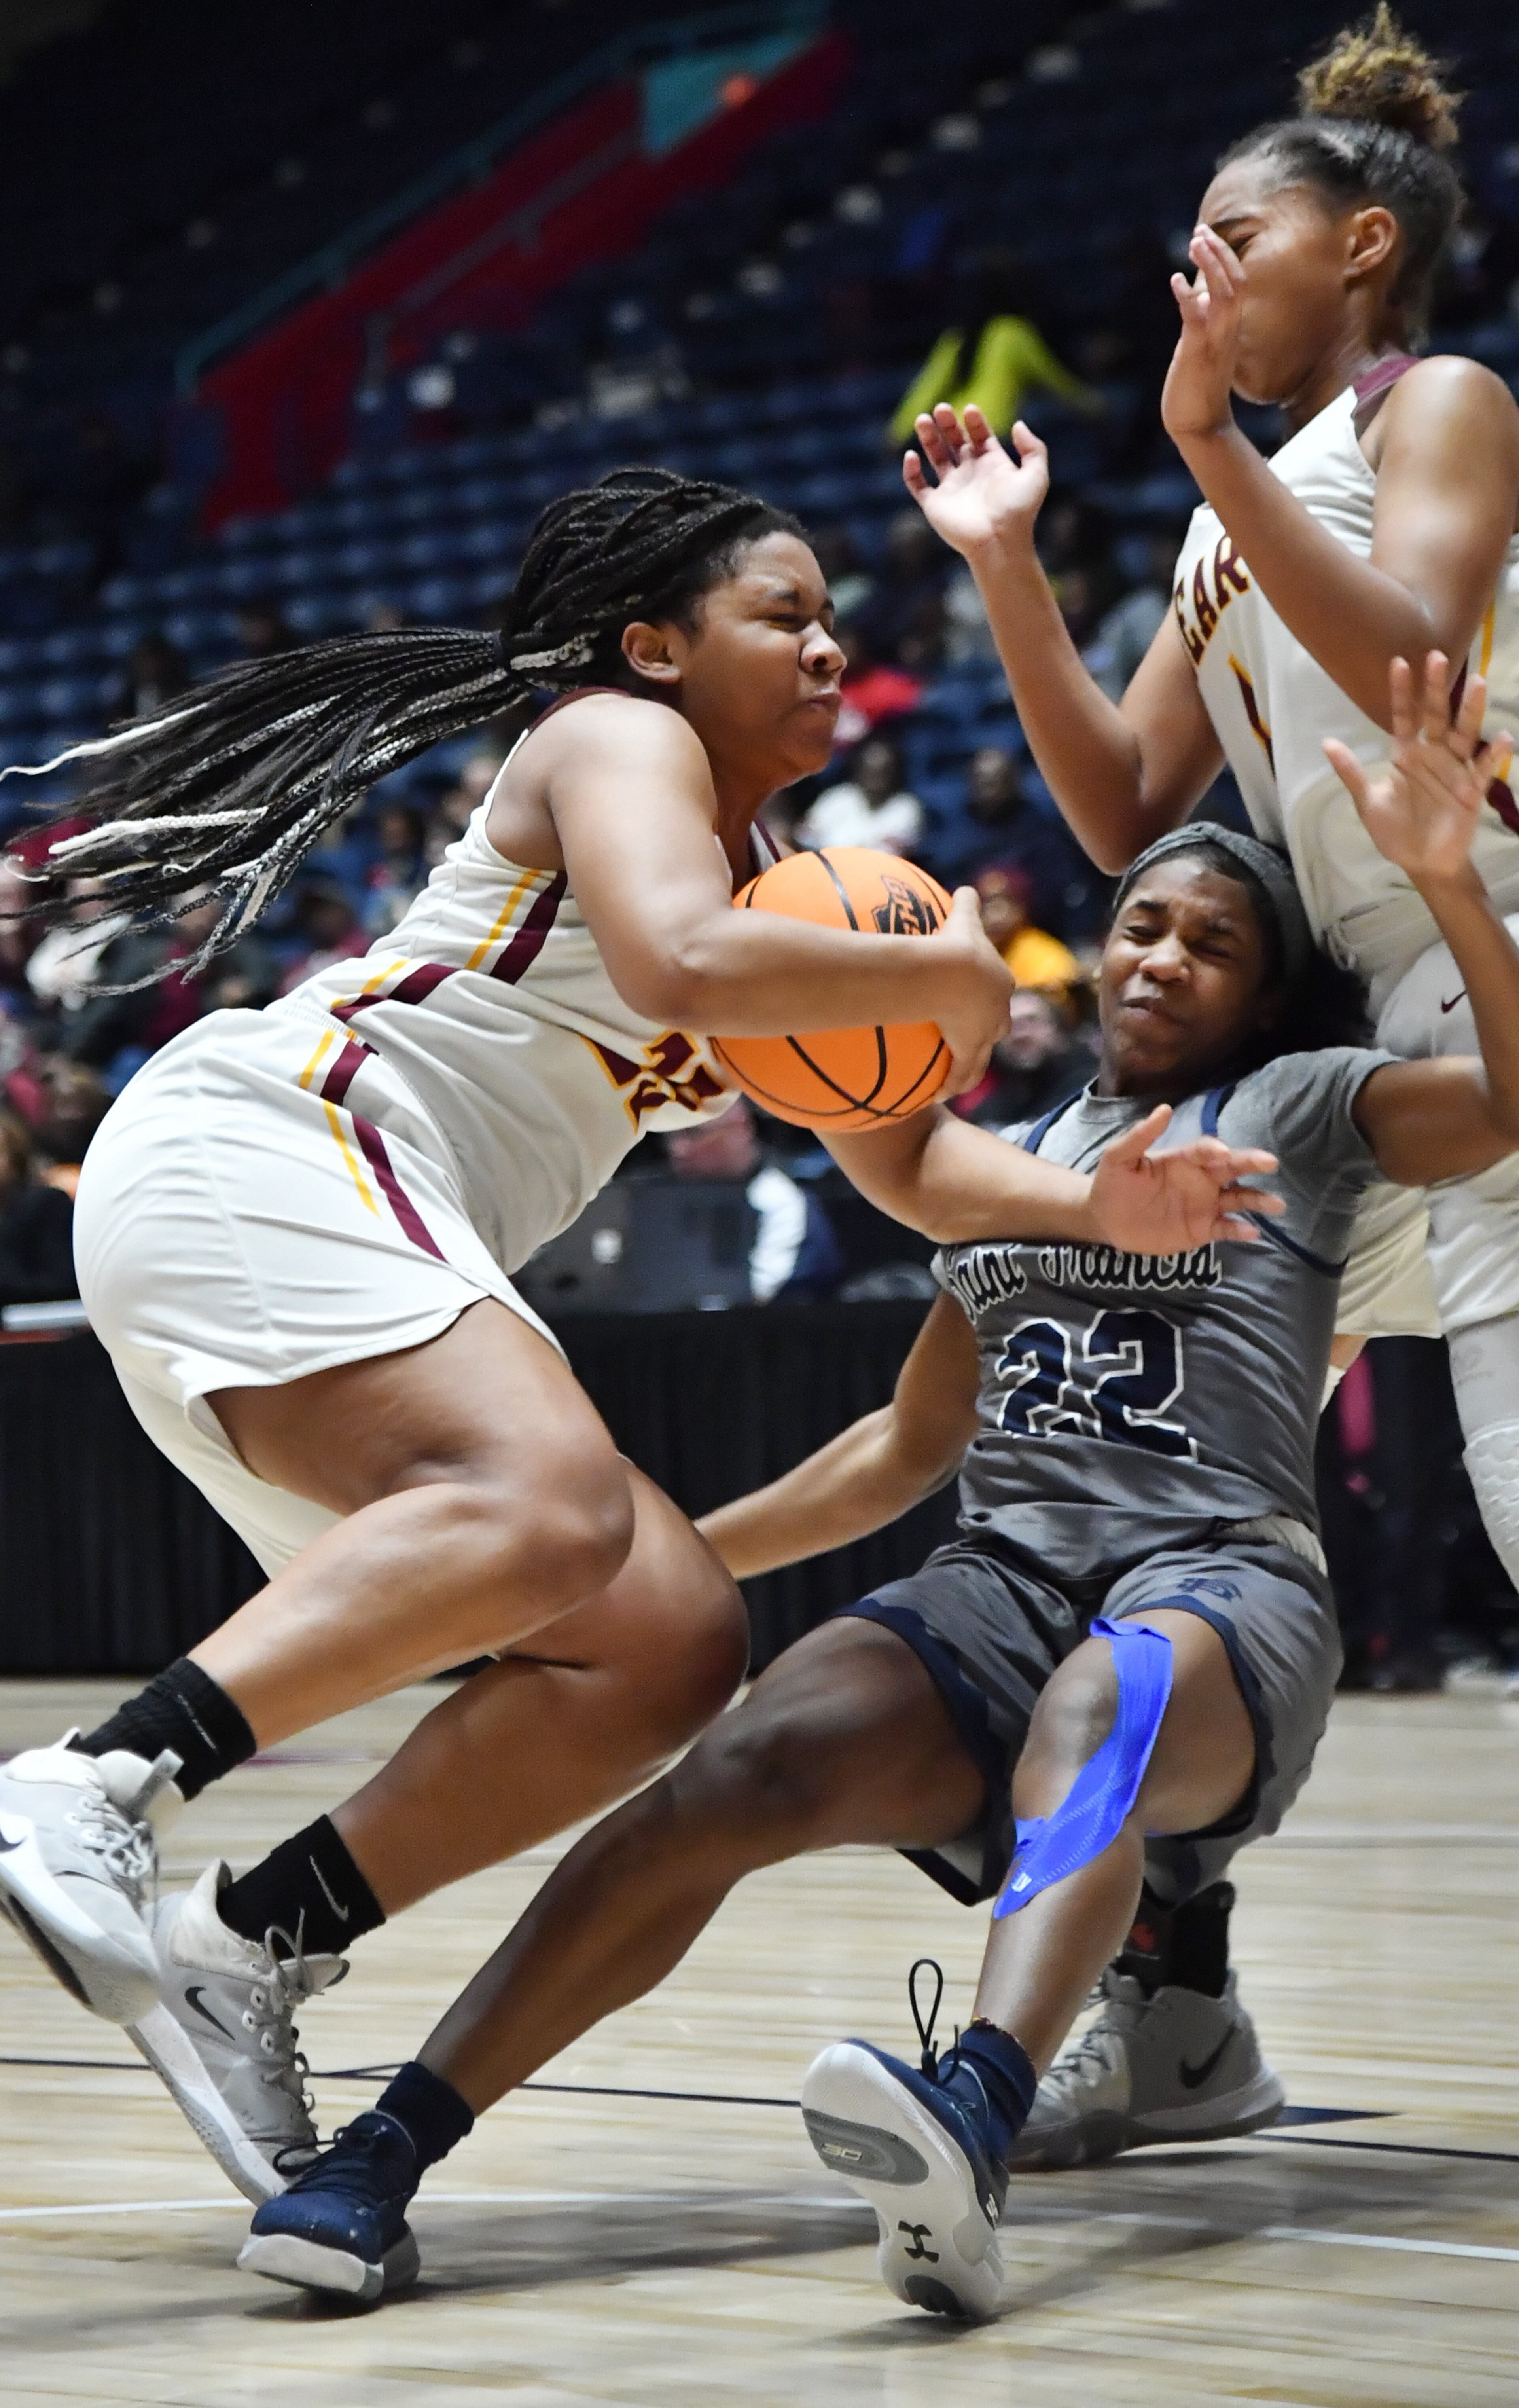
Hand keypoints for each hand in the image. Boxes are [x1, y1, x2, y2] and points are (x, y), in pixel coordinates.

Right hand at [903, 403, 1048, 556]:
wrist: (999, 542)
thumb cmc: (1018, 511)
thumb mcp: (1036, 475)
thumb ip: (1033, 448)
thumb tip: (1017, 424)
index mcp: (993, 465)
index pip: (980, 436)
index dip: (975, 422)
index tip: (970, 410)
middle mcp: (971, 474)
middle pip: (956, 441)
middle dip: (948, 424)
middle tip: (941, 408)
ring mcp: (952, 489)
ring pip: (936, 456)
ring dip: (928, 437)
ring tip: (923, 419)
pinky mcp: (935, 505)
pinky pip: (917, 485)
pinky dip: (911, 470)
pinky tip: (912, 455)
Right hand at [929, 886, 1013, 1094]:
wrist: (951, 973)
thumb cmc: (957, 945)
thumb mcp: (962, 919)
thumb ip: (966, 904)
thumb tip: (965, 886)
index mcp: (999, 981)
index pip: (999, 990)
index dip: (991, 995)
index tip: (980, 999)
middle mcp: (998, 1010)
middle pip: (999, 1023)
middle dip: (991, 1028)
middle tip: (978, 1035)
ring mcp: (985, 1033)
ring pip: (983, 1055)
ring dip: (972, 1066)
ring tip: (961, 1078)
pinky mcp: (969, 1050)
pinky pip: (962, 1073)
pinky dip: (954, 1084)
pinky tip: (942, 1095)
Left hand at [1087, 1104, 1282, 1251]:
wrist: (1105, 1219)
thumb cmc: (1113, 1182)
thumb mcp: (1118, 1157)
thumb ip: (1140, 1136)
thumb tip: (1164, 1109)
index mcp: (1183, 1159)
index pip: (1205, 1150)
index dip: (1214, 1150)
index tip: (1223, 1152)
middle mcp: (1200, 1179)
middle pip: (1231, 1169)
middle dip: (1250, 1164)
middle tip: (1271, 1163)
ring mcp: (1204, 1205)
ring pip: (1237, 1199)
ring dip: (1257, 1200)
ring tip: (1277, 1205)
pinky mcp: (1201, 1230)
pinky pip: (1225, 1229)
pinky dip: (1239, 1230)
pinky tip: (1253, 1232)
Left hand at [1160, 225, 1243, 447]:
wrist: (1200, 426)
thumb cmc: (1198, 388)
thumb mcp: (1203, 347)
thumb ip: (1202, 321)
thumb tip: (1196, 296)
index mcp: (1231, 328)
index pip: (1237, 283)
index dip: (1223, 257)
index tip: (1206, 236)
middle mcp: (1228, 331)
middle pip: (1235, 281)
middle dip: (1219, 253)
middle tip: (1200, 230)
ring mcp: (1215, 342)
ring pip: (1223, 294)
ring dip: (1210, 265)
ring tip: (1194, 242)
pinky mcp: (1197, 354)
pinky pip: (1196, 319)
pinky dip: (1187, 296)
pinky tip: (1175, 279)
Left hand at [1324, 653, 1514, 886]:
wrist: (1420, 863)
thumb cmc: (1395, 832)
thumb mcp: (1368, 802)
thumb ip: (1351, 772)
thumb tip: (1326, 742)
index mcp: (1407, 754)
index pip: (1404, 716)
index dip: (1402, 692)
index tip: (1398, 662)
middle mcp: (1434, 755)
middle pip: (1437, 715)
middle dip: (1437, 688)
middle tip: (1438, 657)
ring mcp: (1455, 769)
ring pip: (1465, 733)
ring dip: (1471, 710)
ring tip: (1477, 683)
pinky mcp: (1472, 790)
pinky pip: (1484, 769)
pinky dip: (1494, 755)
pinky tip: (1501, 738)